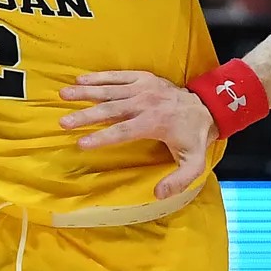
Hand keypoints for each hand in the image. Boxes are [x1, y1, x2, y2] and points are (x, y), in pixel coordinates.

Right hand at [60, 69, 216, 199]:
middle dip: (85, 116)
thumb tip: (158, 194)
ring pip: (109, 90)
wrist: (206, 106)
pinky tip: (80, 79)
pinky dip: (98, 77)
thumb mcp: (194, 163)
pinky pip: (118, 76)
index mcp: (154, 122)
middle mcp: (146, 102)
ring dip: (85, 92)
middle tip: (64, 122)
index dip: (102, 138)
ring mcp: (143, 88)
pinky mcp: (143, 78)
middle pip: (110, 109)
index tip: (81, 143)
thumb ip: (178, 180)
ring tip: (63, 94)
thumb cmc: (194, 137)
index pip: (123, 131)